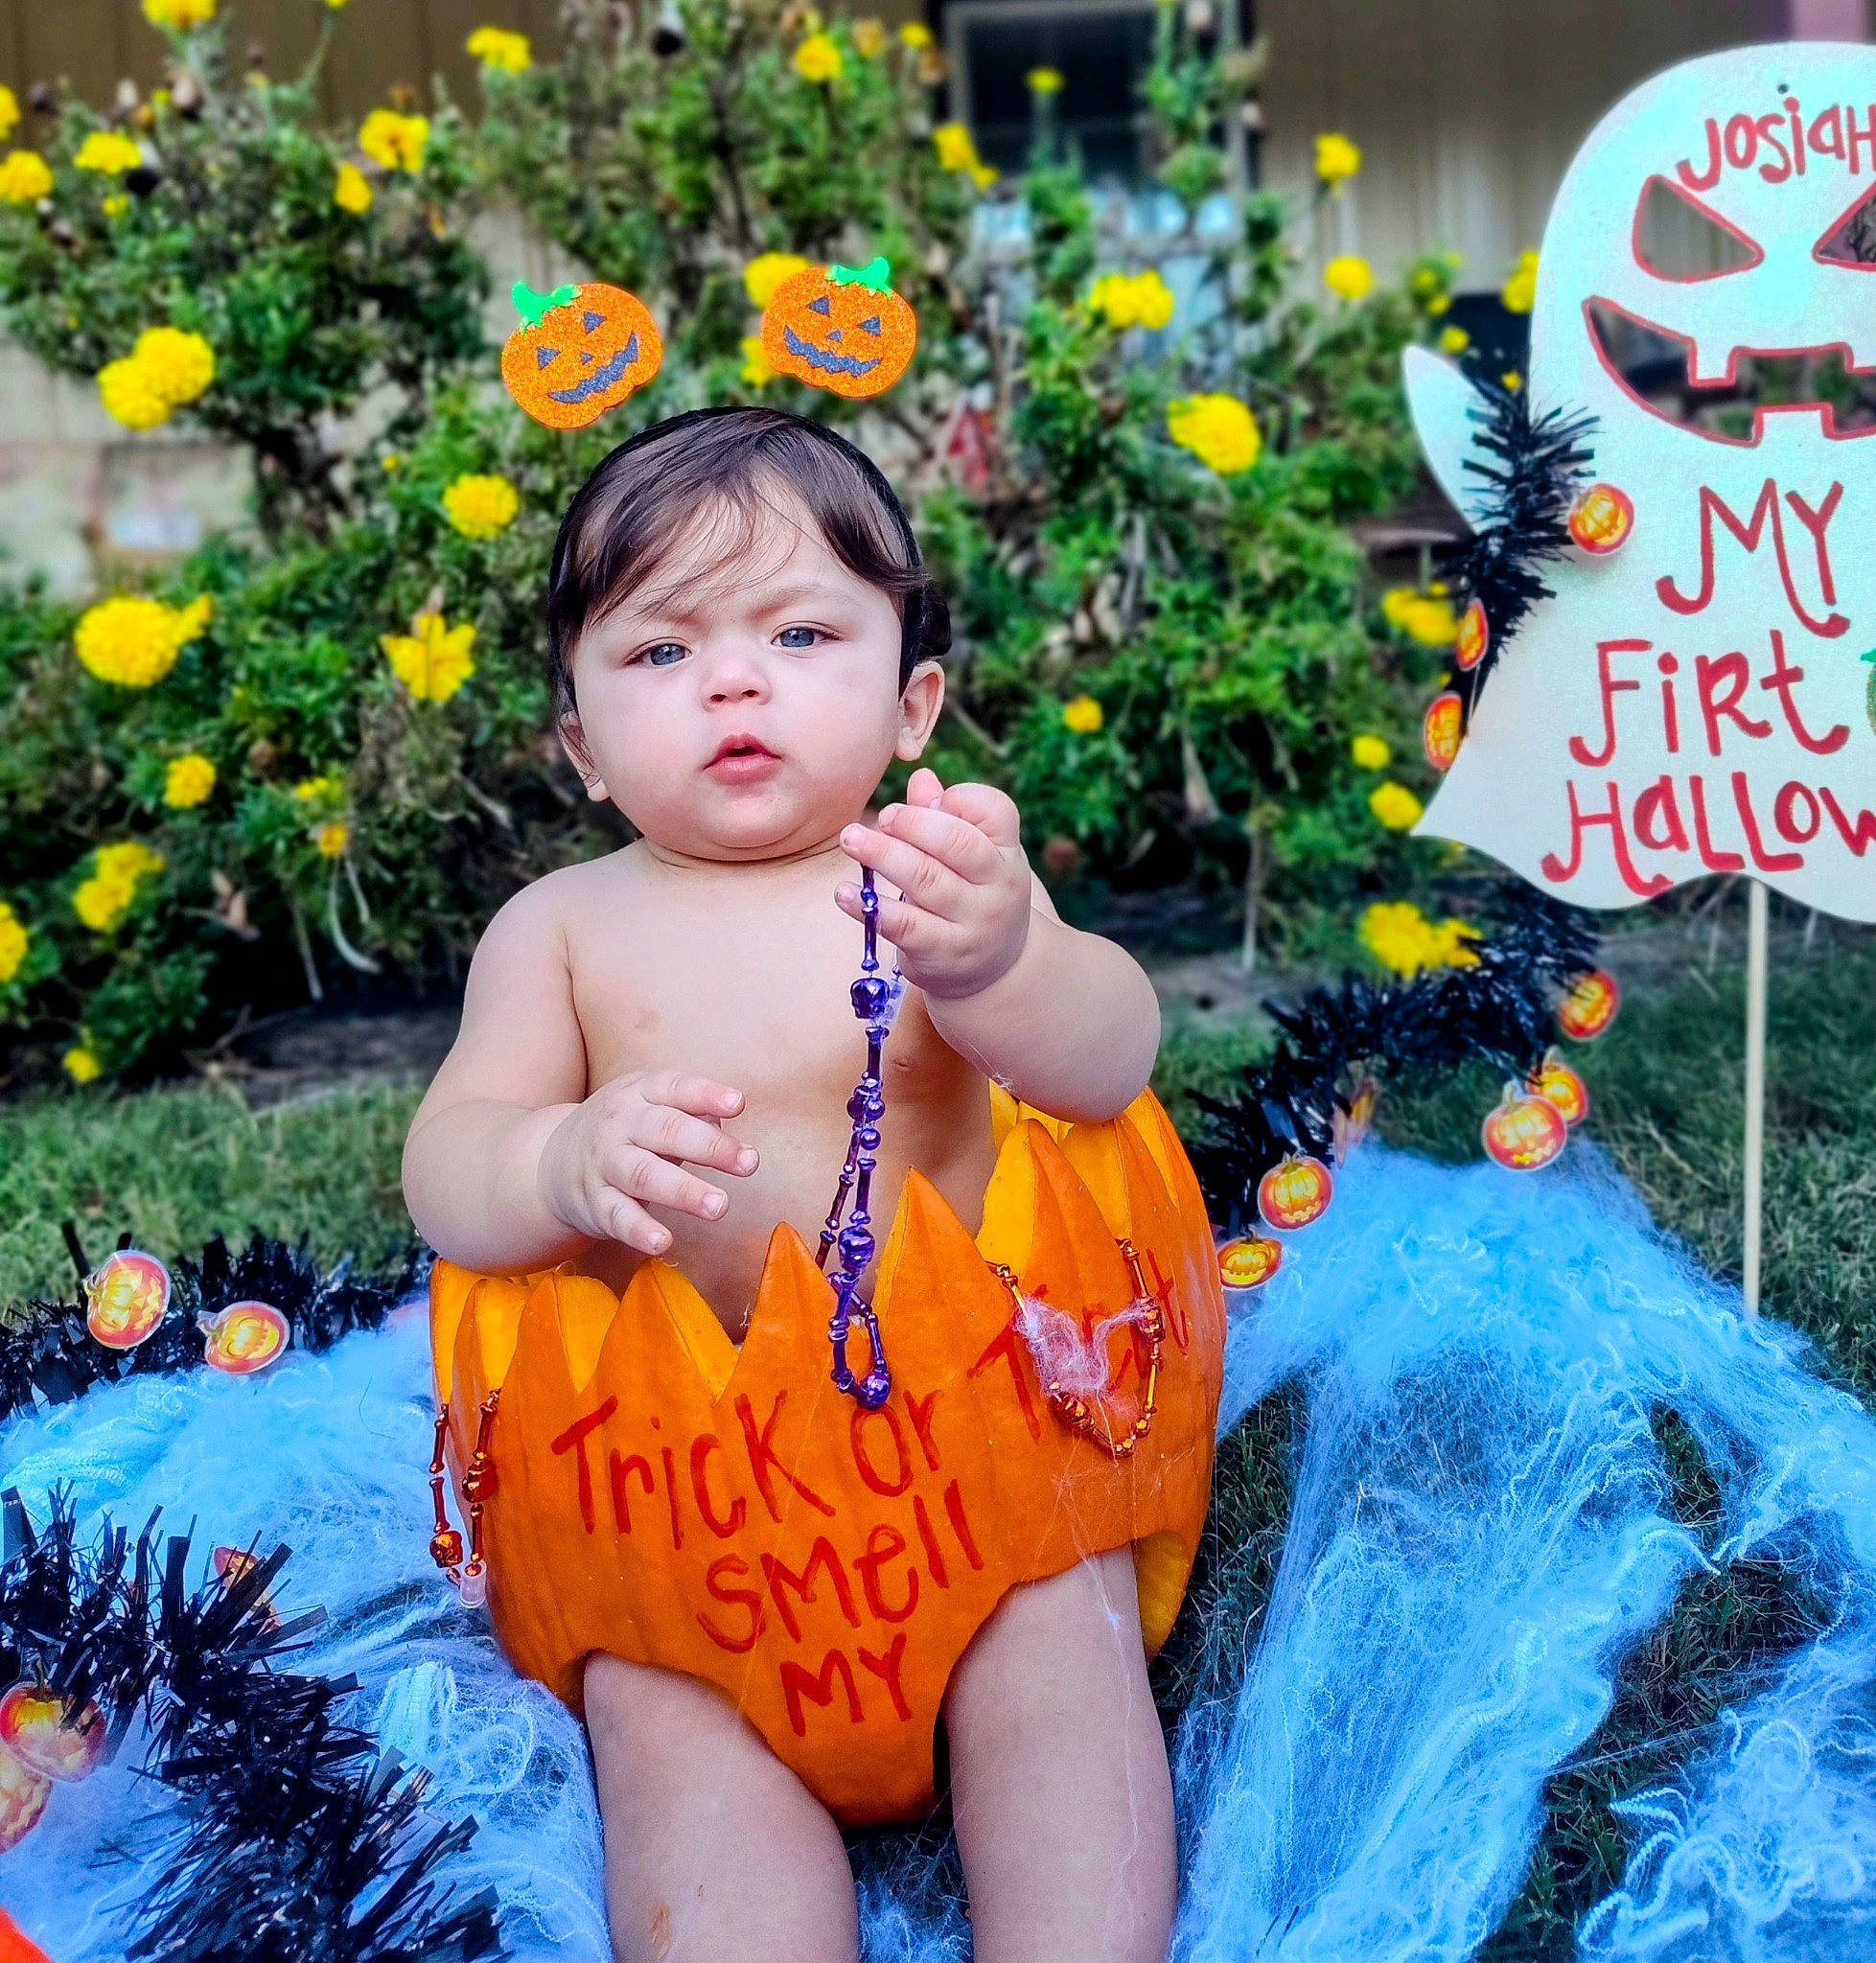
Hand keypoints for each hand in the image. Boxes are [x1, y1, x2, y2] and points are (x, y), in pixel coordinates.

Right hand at [537, 1070, 758, 1257]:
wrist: (551, 1164)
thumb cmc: (626, 1132)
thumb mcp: (652, 1108)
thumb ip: (694, 1114)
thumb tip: (726, 1127)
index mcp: (639, 1093)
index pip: (675, 1088)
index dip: (707, 1095)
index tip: (739, 1104)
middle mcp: (620, 1125)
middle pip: (666, 1131)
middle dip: (710, 1147)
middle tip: (750, 1163)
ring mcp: (604, 1164)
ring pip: (644, 1175)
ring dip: (684, 1192)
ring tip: (720, 1206)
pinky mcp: (595, 1204)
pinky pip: (618, 1217)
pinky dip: (640, 1230)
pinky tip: (664, 1242)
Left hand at [836, 767, 1032, 1000]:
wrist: (995, 971)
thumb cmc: (973, 897)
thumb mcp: (973, 858)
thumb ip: (945, 818)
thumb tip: (921, 777)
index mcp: (1007, 852)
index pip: (995, 811)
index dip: (958, 798)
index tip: (921, 802)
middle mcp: (998, 886)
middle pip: (957, 843)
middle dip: (912, 824)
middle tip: (880, 817)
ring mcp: (974, 922)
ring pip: (926, 881)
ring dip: (883, 856)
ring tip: (851, 840)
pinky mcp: (944, 953)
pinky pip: (905, 926)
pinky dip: (870, 908)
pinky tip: (844, 893)